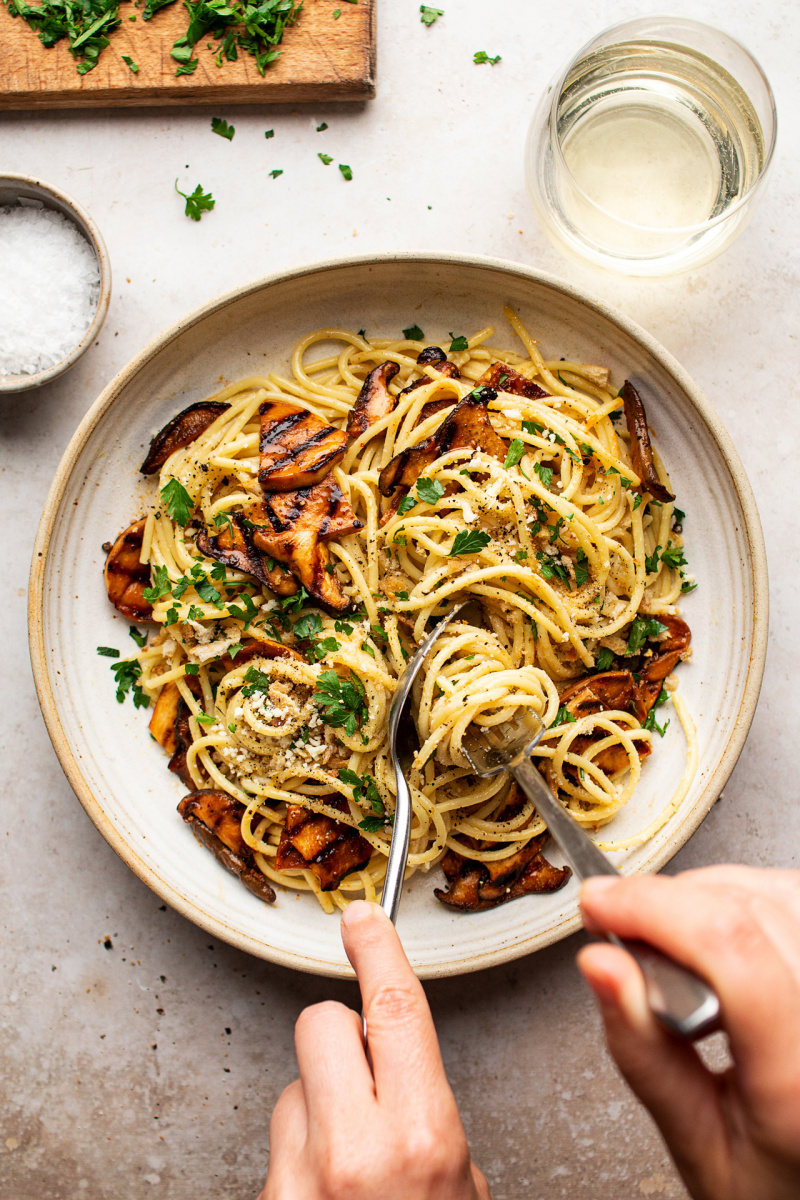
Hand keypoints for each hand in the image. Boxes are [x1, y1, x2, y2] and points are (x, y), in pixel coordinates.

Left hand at [260, 901, 489, 1199]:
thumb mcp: (460, 1176)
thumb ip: (428, 1110)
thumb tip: (399, 1065)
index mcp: (420, 1135)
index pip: (394, 1008)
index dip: (377, 951)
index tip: (363, 919)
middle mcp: (354, 1152)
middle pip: (321, 1023)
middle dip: (339, 1037)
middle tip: (362, 1083)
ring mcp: (299, 1178)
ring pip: (292, 1089)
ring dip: (317, 1113)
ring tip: (349, 1165)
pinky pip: (277, 1145)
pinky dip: (300, 1162)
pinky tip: (326, 1194)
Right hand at [577, 866, 799, 1199]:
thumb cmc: (784, 1191)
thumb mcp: (701, 1150)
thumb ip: (646, 1055)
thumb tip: (601, 964)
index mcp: (799, 1077)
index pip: (729, 946)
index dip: (651, 905)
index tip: (598, 905)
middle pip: (746, 907)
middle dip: (664, 901)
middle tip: (619, 927)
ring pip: (775, 888)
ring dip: (708, 897)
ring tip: (676, 949)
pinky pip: (795, 900)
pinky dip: (749, 902)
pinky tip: (724, 944)